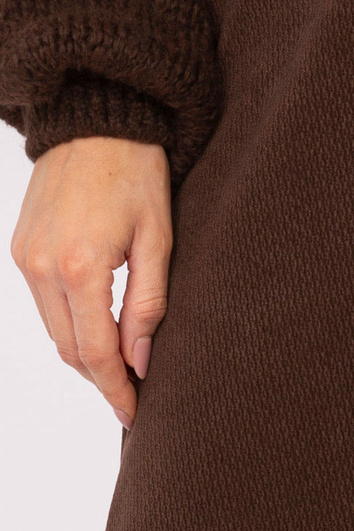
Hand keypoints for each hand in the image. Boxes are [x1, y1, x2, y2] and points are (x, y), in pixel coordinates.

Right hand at [10, 137, 172, 429]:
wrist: (95, 119)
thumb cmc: (137, 171)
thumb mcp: (158, 237)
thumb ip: (148, 303)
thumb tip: (140, 361)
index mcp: (81, 267)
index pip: (96, 352)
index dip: (116, 389)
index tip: (136, 411)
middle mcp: (42, 267)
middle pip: (69, 349)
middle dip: (101, 378)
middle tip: (134, 395)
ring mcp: (24, 258)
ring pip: (53, 330)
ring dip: (85, 353)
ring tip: (121, 367)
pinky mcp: (19, 248)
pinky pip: (43, 303)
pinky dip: (68, 323)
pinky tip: (96, 327)